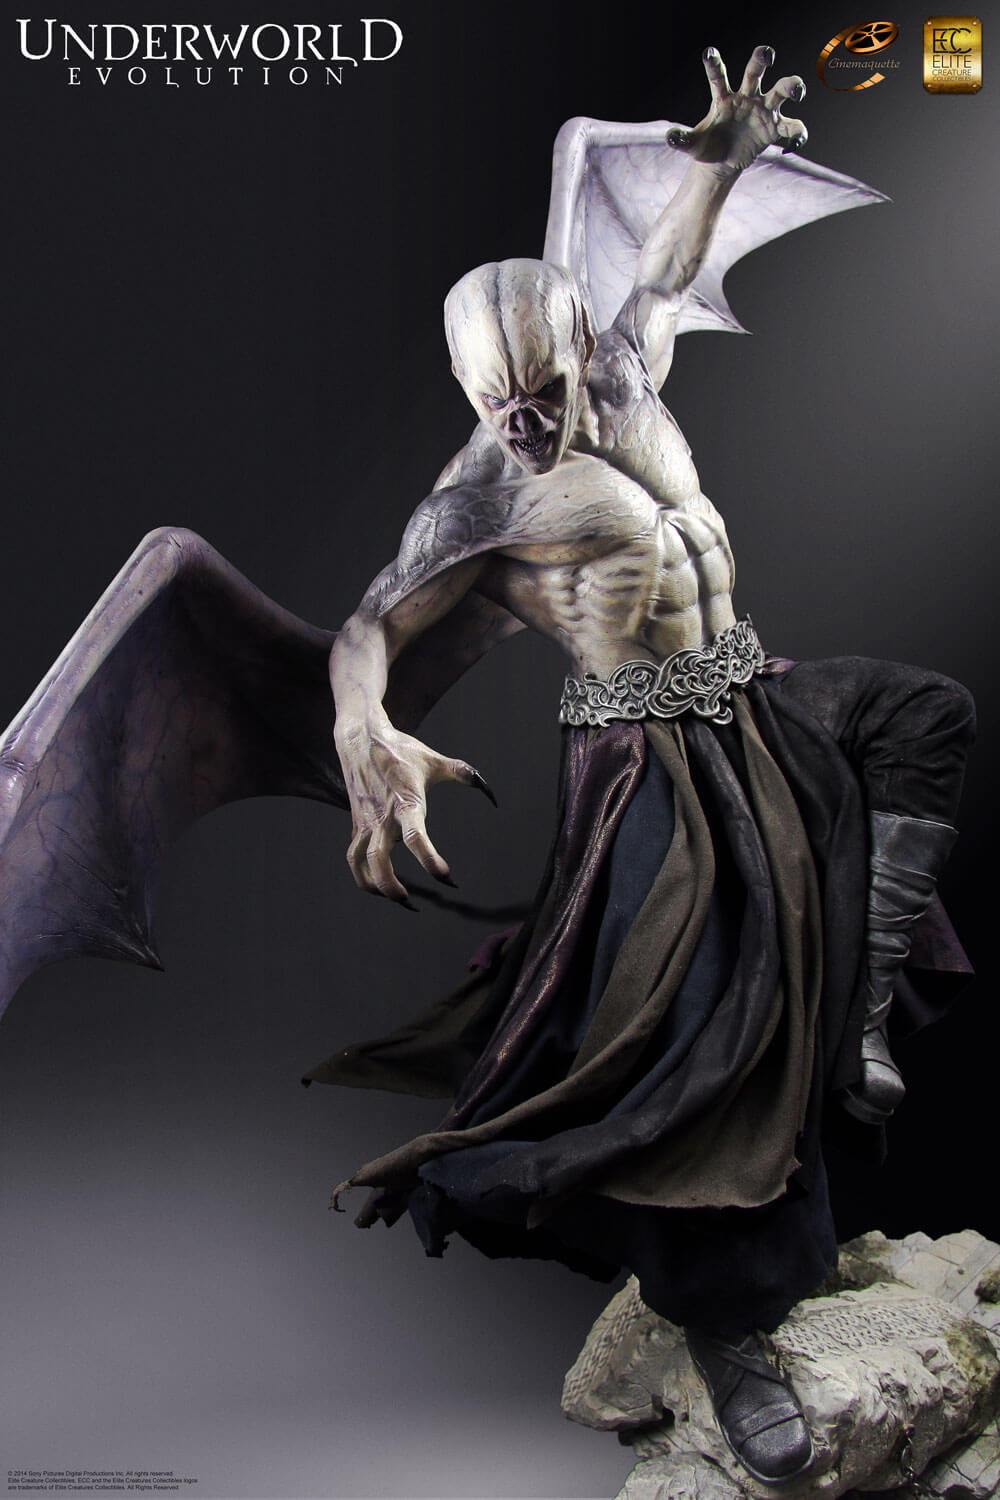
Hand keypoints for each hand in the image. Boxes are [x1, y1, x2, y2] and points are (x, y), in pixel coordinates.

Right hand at [338, 720, 493, 906]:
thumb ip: (465, 775)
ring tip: (398, 898)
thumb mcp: (435, 761)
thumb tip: (490, 792)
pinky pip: (353, 858)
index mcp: (405, 803)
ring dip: (376, 887)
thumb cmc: (401, 751)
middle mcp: (383, 817)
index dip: (431, 861)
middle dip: (393, 888)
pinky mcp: (357, 825)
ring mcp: (367, 823)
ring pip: (362, 865)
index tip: (446, 876)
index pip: (416, 839)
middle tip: (413, 902)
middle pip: (380, 861)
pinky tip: (377, 886)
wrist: (361, 739)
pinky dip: (361, 876)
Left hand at [668, 45, 806, 171]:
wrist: (721, 162)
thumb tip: (670, 137)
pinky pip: (793, 127)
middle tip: (767, 55)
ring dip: (792, 86)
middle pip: (756, 71)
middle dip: (762, 59)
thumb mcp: (694, 145)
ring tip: (796, 93)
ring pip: (782, 90)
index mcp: (724, 98)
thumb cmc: (707, 147)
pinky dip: (798, 134)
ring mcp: (763, 110)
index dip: (714, 64)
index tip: (708, 52)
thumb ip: (683, 140)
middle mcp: (746, 97)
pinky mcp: (774, 128)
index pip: (719, 77)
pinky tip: (791, 146)